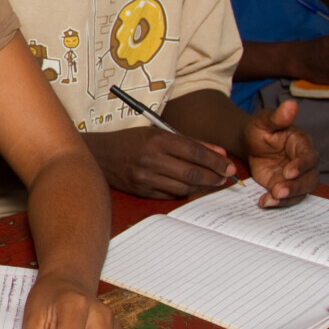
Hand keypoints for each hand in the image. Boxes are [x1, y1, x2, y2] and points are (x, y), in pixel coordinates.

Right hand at [83, 127, 235, 198]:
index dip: (216, 160)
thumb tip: (219, 153)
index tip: (229, 165)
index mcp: (156, 139)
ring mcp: (145, 177)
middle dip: (214, 176)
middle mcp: (151, 158)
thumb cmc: (130, 141)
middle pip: (192, 172)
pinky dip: (185, 192)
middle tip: (226, 177)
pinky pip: (170, 195)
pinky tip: (191, 188)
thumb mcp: (158, 133)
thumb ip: (189, 142)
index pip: (195, 151)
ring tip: (211, 182)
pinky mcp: (141, 190)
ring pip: (184, 186)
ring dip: (202, 186)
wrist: (98, 154)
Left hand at [243, 99, 318, 207]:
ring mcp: (298, 177)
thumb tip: (291, 104)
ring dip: (288, 198)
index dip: (301, 165)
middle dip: (295, 187)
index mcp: (303, 144)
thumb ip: (277, 117)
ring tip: (270, 199)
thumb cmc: (260, 130)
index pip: (309, 156)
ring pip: (301, 191)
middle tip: (278, 191)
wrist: (250, 144)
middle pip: (309, 178)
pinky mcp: (287, 186)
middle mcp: (305, 162)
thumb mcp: (264, 121)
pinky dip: (278, 203)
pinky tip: (264, 202)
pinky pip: (288, 198)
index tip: (288, 172)